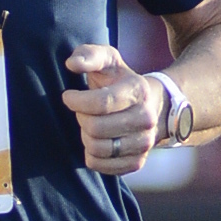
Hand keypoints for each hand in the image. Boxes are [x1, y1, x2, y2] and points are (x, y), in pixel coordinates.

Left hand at [62, 46, 160, 175]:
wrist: (152, 105)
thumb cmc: (120, 81)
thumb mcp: (108, 60)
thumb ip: (89, 54)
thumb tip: (72, 64)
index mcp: (138, 91)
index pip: (101, 103)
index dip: (77, 101)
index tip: (68, 97)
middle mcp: (146, 118)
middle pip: (96, 128)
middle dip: (81, 118)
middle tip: (83, 112)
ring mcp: (144, 142)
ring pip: (98, 148)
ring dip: (86, 137)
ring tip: (90, 125)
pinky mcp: (138, 161)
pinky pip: (102, 166)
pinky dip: (92, 156)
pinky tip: (95, 142)